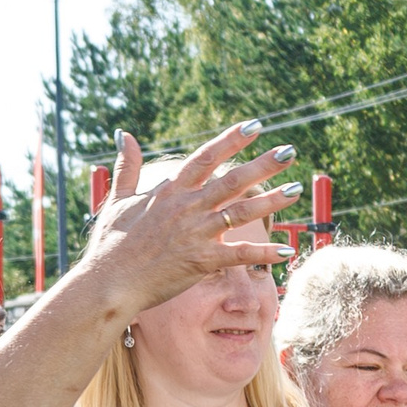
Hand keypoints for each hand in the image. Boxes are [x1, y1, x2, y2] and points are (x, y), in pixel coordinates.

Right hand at [86, 124, 299, 313]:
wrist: (110, 281)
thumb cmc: (111, 243)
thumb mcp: (116, 198)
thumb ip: (126, 166)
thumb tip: (125, 135)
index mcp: (169, 190)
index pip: (206, 157)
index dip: (231, 140)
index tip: (255, 126)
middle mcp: (186, 206)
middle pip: (231, 179)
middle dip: (263, 164)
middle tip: (289, 151)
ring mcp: (195, 233)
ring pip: (241, 211)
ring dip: (272, 200)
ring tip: (297, 189)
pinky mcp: (201, 260)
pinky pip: (239, 254)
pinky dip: (263, 252)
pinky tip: (287, 250)